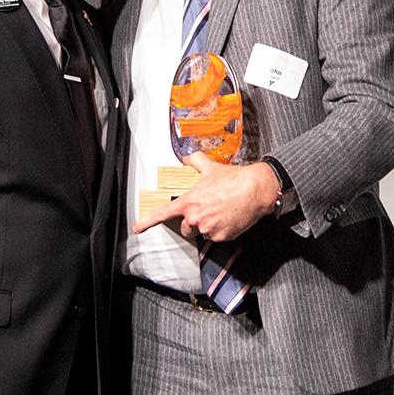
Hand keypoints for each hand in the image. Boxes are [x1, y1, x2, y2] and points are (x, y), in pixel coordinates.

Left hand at [131, 152, 281, 241]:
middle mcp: (196, 218)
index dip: (147, 222)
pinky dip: (220, 230)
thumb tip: (187, 158)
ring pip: (201, 232)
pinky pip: (216, 237)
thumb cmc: (233, 179)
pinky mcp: (222, 237)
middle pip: (185, 227)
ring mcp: (208, 229)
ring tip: (220, 211)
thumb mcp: (210, 167)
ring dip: (207, 225)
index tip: (137, 228)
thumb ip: (195, 161)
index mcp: (189, 202)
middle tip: (206, 209)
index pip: (162, 214)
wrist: (255, 190)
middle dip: (192, 221)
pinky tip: (228, 217)